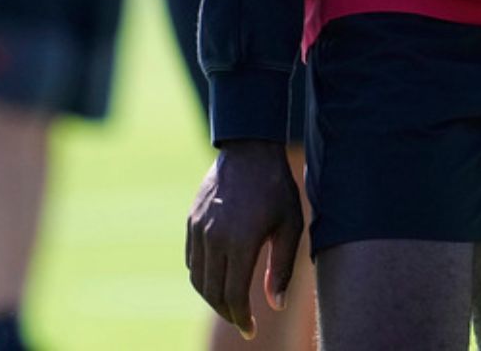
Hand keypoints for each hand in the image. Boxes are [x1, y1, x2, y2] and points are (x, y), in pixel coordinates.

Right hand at [187, 140, 303, 338]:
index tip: (250, 330)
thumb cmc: (276, 189)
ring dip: (211, 296)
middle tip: (242, 320)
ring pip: (197, 278)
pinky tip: (217, 276)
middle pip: (212, 292)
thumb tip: (276, 306)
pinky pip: (190, 259)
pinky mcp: (191, 221)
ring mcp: (198, 229)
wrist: (249, 150)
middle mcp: (214, 238)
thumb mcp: (289, 227)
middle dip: (226, 312)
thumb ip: (281, 269)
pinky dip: (200, 275)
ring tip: (229, 303)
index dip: (241, 319)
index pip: (233, 296)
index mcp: (240, 242)